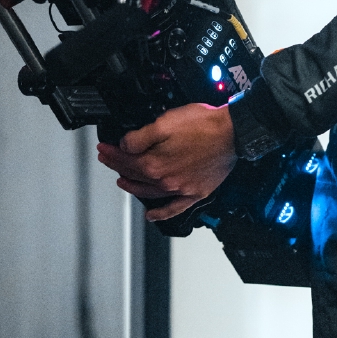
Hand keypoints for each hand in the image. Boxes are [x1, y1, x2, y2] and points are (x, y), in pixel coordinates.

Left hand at [97, 103, 236, 221]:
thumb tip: (124, 146)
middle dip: (117, 166)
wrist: (233, 133)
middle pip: (134, 175)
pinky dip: (160, 214)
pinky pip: (174, 209)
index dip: (111, 153)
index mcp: (155, 163)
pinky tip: (151, 215)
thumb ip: (141, 137)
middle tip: (108, 159)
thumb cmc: (203, 125)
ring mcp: (180, 189)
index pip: (126, 160)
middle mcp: (165, 181)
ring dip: (132, 186)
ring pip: (148, 192)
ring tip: (122, 180)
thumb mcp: (165, 122)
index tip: (103, 148)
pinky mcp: (195, 193)